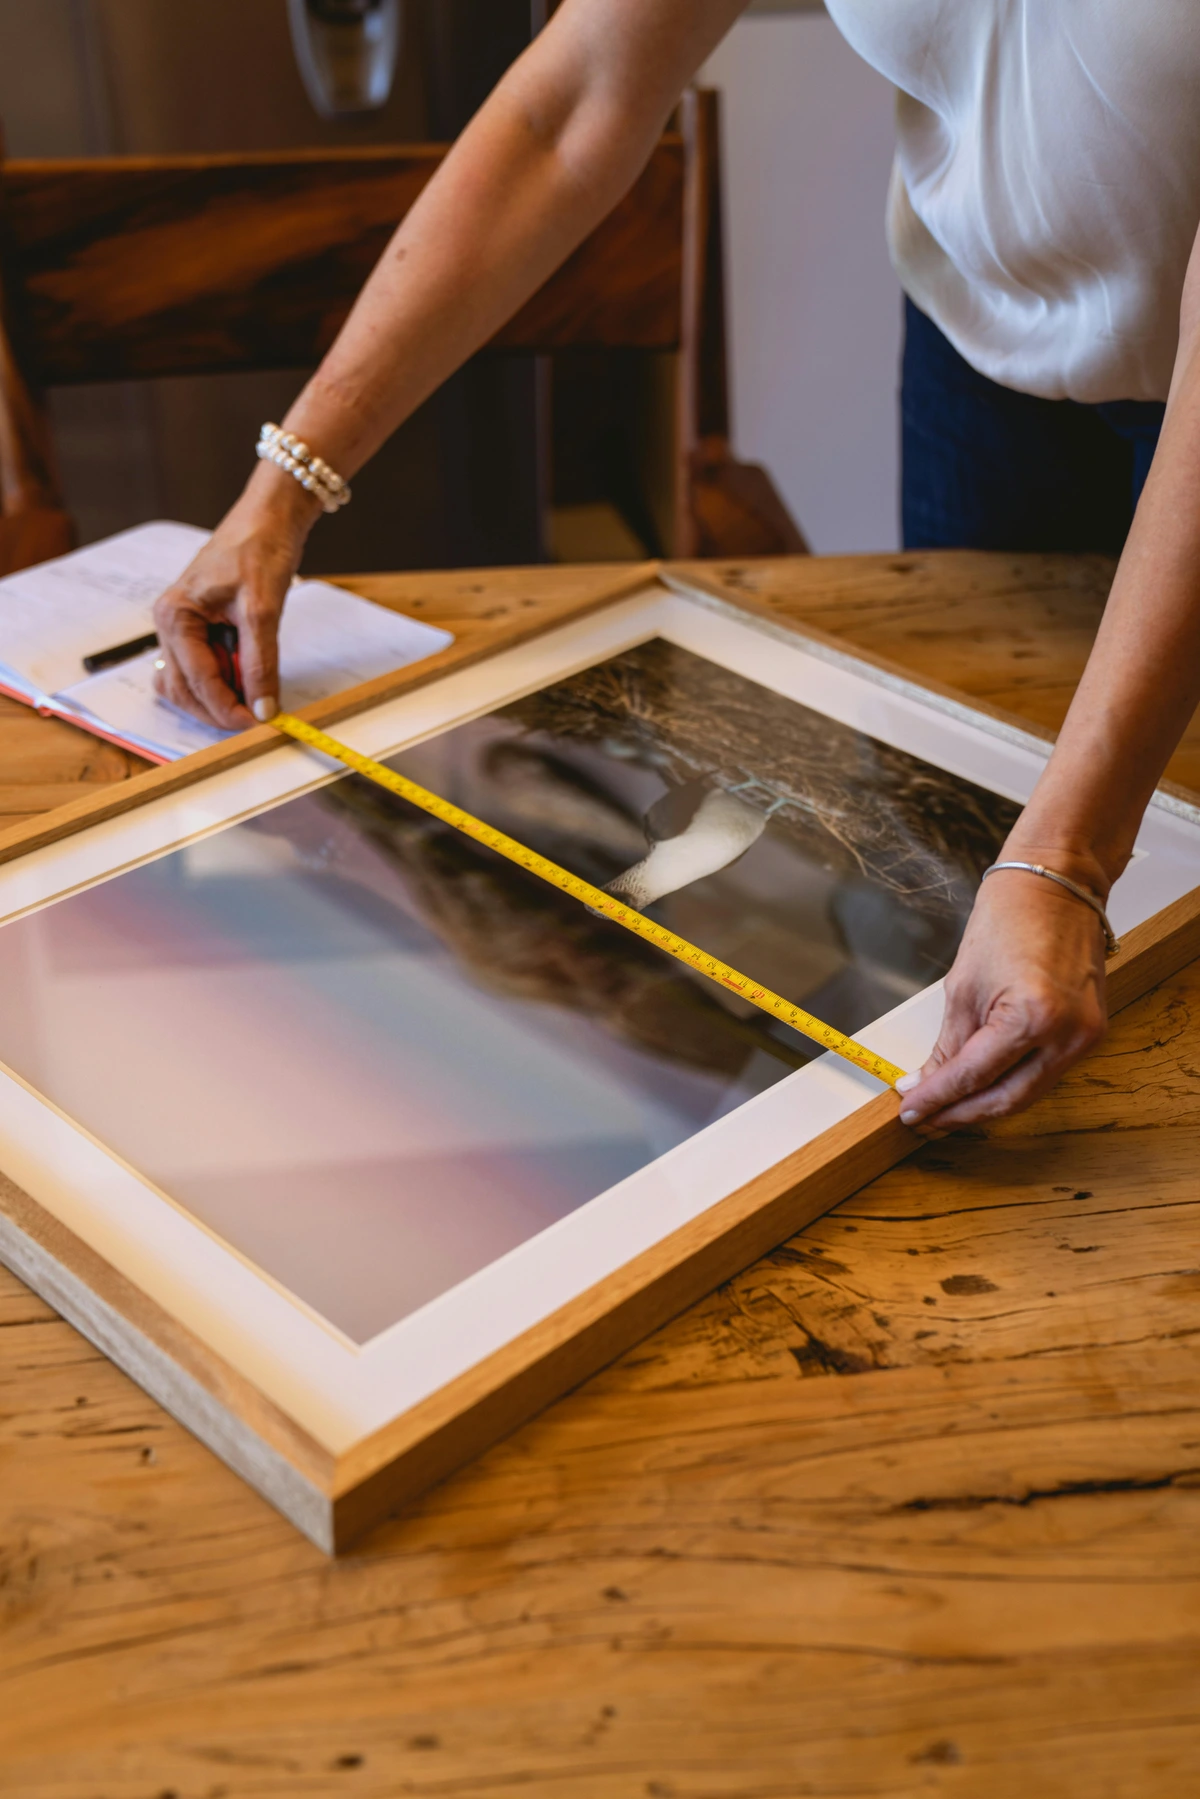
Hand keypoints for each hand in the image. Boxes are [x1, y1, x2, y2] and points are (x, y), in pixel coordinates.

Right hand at [152, 469, 318, 729]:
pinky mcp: (199, 630)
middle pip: (184, 690)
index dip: (226, 707)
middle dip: (218, 709)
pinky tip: (247, 681)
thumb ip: (260, 663)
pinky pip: (202, 669)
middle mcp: (171, 624)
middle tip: (256, 720)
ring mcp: (182, 629)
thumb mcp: (263, 610)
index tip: (257, 724)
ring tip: (254, 698)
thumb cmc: (259, 549)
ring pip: (190, 684)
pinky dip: (222, 683)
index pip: (196, 680)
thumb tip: (263, 708)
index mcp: (174, 615)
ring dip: (218, 699)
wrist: (269, 518)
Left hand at [895, 860, 1108, 1131]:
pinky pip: (1045, 1074)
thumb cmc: (1010, 918)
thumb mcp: (963, 987)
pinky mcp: (1091, 1034)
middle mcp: (1067, 1035)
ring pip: (1028, 1093)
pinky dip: (1012, 1084)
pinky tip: (982, 1088)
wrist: (1056, 884)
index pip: (974, 1076)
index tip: (910, 1112)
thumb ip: (948, 1045)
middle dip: (960, 1113)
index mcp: (1032, 1018)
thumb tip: (926, 1084)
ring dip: (985, 1105)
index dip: (937, 1099)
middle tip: (924, 1120)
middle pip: (1006, 1098)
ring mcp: (1086, 1038)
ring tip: (945, 1109)